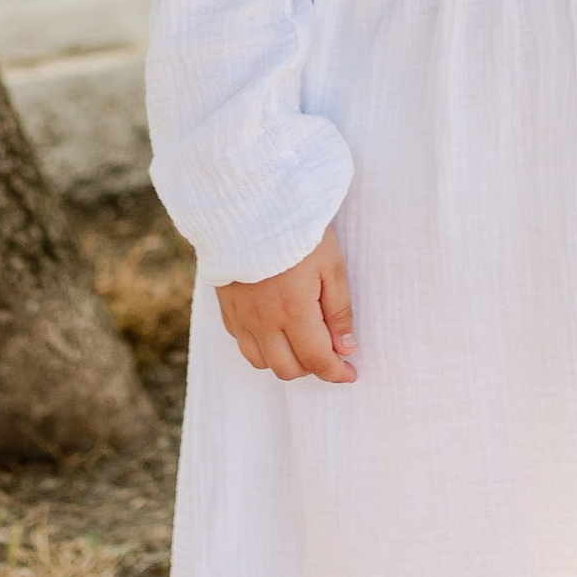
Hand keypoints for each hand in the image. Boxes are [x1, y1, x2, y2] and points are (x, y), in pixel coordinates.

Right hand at [216, 225, 356, 382]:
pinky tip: (275, 328)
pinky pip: (242, 342)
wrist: (249, 203)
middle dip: (312, 368)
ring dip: (285, 360)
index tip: (350, 372)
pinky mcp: (226, 306)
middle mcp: (263, 321)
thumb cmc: (297, 231)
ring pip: (261, 362)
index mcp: (293, 311)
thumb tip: (345, 348)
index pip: (317, 360)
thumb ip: (339, 310)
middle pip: (287, 369)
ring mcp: (241, 315)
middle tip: (329, 353)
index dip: (337, 372)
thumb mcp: (331, 265)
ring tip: (302, 341)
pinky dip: (261, 346)